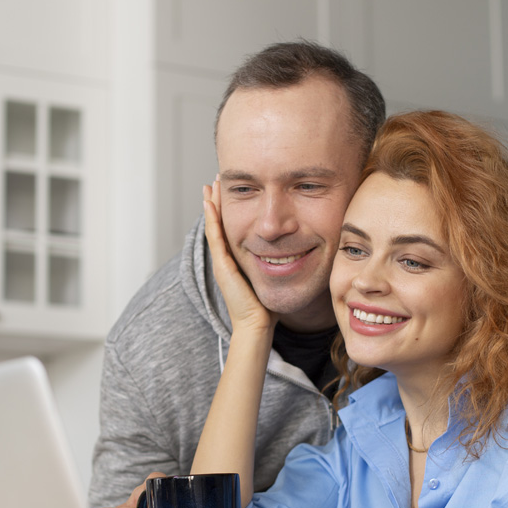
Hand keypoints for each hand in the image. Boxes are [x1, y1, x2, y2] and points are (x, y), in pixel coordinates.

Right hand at [203, 178, 275, 335]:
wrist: (257, 325)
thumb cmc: (267, 308)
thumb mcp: (274, 278)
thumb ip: (279, 265)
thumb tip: (297, 253)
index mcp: (236, 261)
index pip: (231, 229)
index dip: (228, 209)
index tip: (229, 191)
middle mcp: (226, 260)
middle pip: (218, 224)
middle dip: (217, 202)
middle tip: (215, 181)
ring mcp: (222, 262)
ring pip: (214, 227)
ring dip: (212, 205)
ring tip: (210, 186)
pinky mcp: (223, 266)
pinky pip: (216, 238)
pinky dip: (212, 220)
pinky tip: (210, 204)